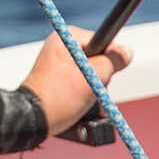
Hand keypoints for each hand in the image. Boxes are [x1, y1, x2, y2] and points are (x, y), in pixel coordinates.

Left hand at [18, 26, 133, 136]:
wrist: (32, 121)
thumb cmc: (59, 96)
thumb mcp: (93, 77)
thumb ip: (112, 62)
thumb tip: (127, 51)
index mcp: (67, 38)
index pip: (104, 43)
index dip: (110, 61)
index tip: (103, 77)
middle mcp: (62, 48)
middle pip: (99, 62)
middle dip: (101, 82)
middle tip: (91, 93)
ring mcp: (59, 66)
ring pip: (92, 77)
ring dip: (95, 94)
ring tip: (86, 105)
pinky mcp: (58, 82)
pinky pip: (81, 86)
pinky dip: (86, 99)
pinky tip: (82, 109)